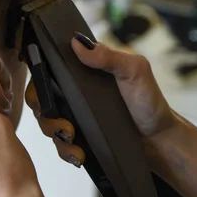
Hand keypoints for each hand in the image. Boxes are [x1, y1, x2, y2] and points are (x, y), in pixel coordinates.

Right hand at [25, 34, 178, 166]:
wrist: (159, 139)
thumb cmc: (149, 101)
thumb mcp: (134, 71)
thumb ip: (107, 56)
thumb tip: (78, 43)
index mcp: (83, 70)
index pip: (48, 67)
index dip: (37, 76)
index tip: (42, 88)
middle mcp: (73, 91)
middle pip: (39, 96)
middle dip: (42, 110)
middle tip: (62, 120)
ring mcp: (74, 114)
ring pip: (46, 121)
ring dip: (53, 132)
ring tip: (71, 138)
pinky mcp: (78, 136)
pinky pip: (60, 144)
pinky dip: (65, 150)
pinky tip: (78, 154)